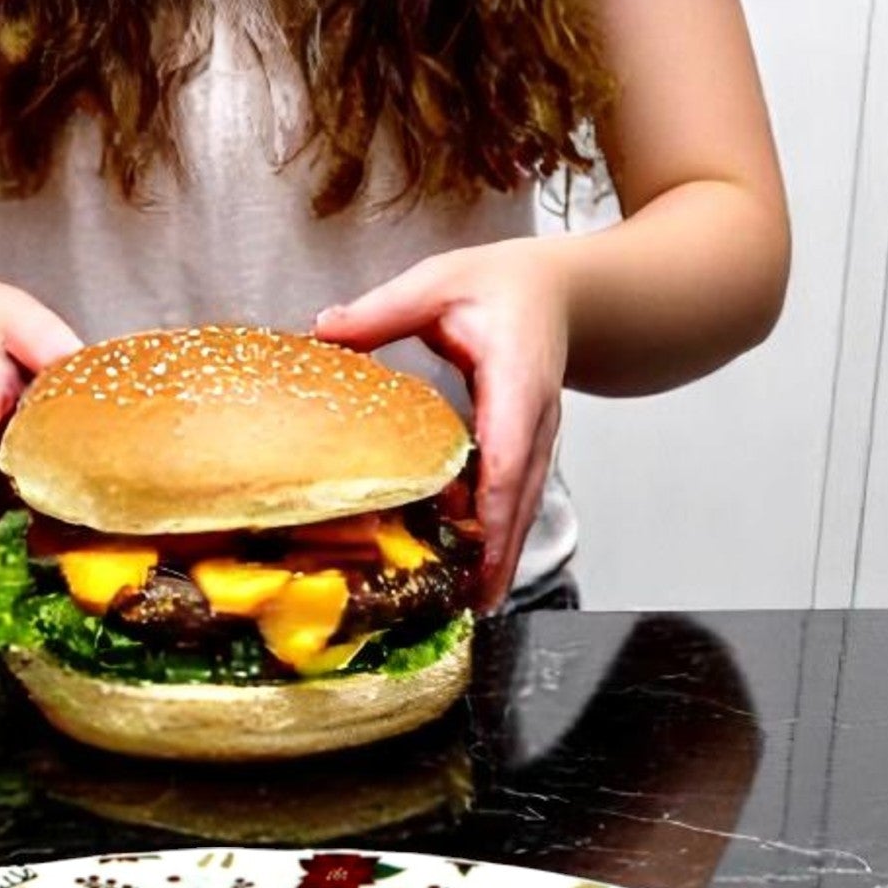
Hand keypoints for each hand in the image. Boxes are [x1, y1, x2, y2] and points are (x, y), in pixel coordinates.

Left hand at [316, 239, 568, 609]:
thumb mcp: (440, 282)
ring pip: (524, 507)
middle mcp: (535, 418)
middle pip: (522, 496)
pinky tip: (476, 571)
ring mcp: (537, 440)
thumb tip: (324, 330)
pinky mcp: (529, 453)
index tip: (480, 545)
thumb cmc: (504, 286)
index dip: (496, 501)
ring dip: (502, 556)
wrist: (562, 293)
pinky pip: (516, 501)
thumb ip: (385, 310)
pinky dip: (499, 537)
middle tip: (476, 603)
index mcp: (516, 377)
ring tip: (476, 604)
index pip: (509, 448)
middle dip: (501, 552)